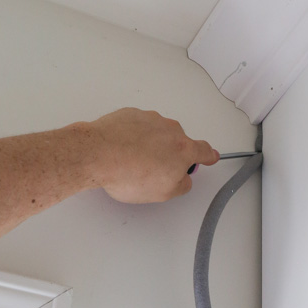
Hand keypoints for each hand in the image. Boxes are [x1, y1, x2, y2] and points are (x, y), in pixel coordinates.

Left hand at [88, 108, 219, 202]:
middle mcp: (170, 129)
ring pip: (156, 133)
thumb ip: (181, 184)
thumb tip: (182, 179)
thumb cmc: (128, 174)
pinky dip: (133, 137)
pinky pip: (137, 126)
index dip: (208, 156)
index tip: (211, 156)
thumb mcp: (163, 193)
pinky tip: (121, 150)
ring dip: (150, 145)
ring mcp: (149, 119)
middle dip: (169, 154)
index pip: (203, 151)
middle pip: (177, 142)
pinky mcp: (129, 114)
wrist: (96, 154)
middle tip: (154, 171)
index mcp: (183, 149)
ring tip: (132, 161)